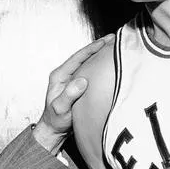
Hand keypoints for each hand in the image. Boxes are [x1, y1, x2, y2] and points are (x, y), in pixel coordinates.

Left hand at [32, 34, 113, 153]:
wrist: (54, 130)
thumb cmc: (56, 120)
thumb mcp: (61, 108)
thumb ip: (69, 95)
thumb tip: (82, 80)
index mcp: (59, 76)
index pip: (78, 57)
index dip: (92, 48)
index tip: (105, 41)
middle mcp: (65, 75)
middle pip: (84, 56)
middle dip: (99, 47)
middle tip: (115, 39)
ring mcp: (72, 80)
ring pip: (88, 63)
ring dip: (101, 55)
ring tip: (115, 48)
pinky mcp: (78, 86)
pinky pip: (91, 72)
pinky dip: (100, 66)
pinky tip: (110, 65)